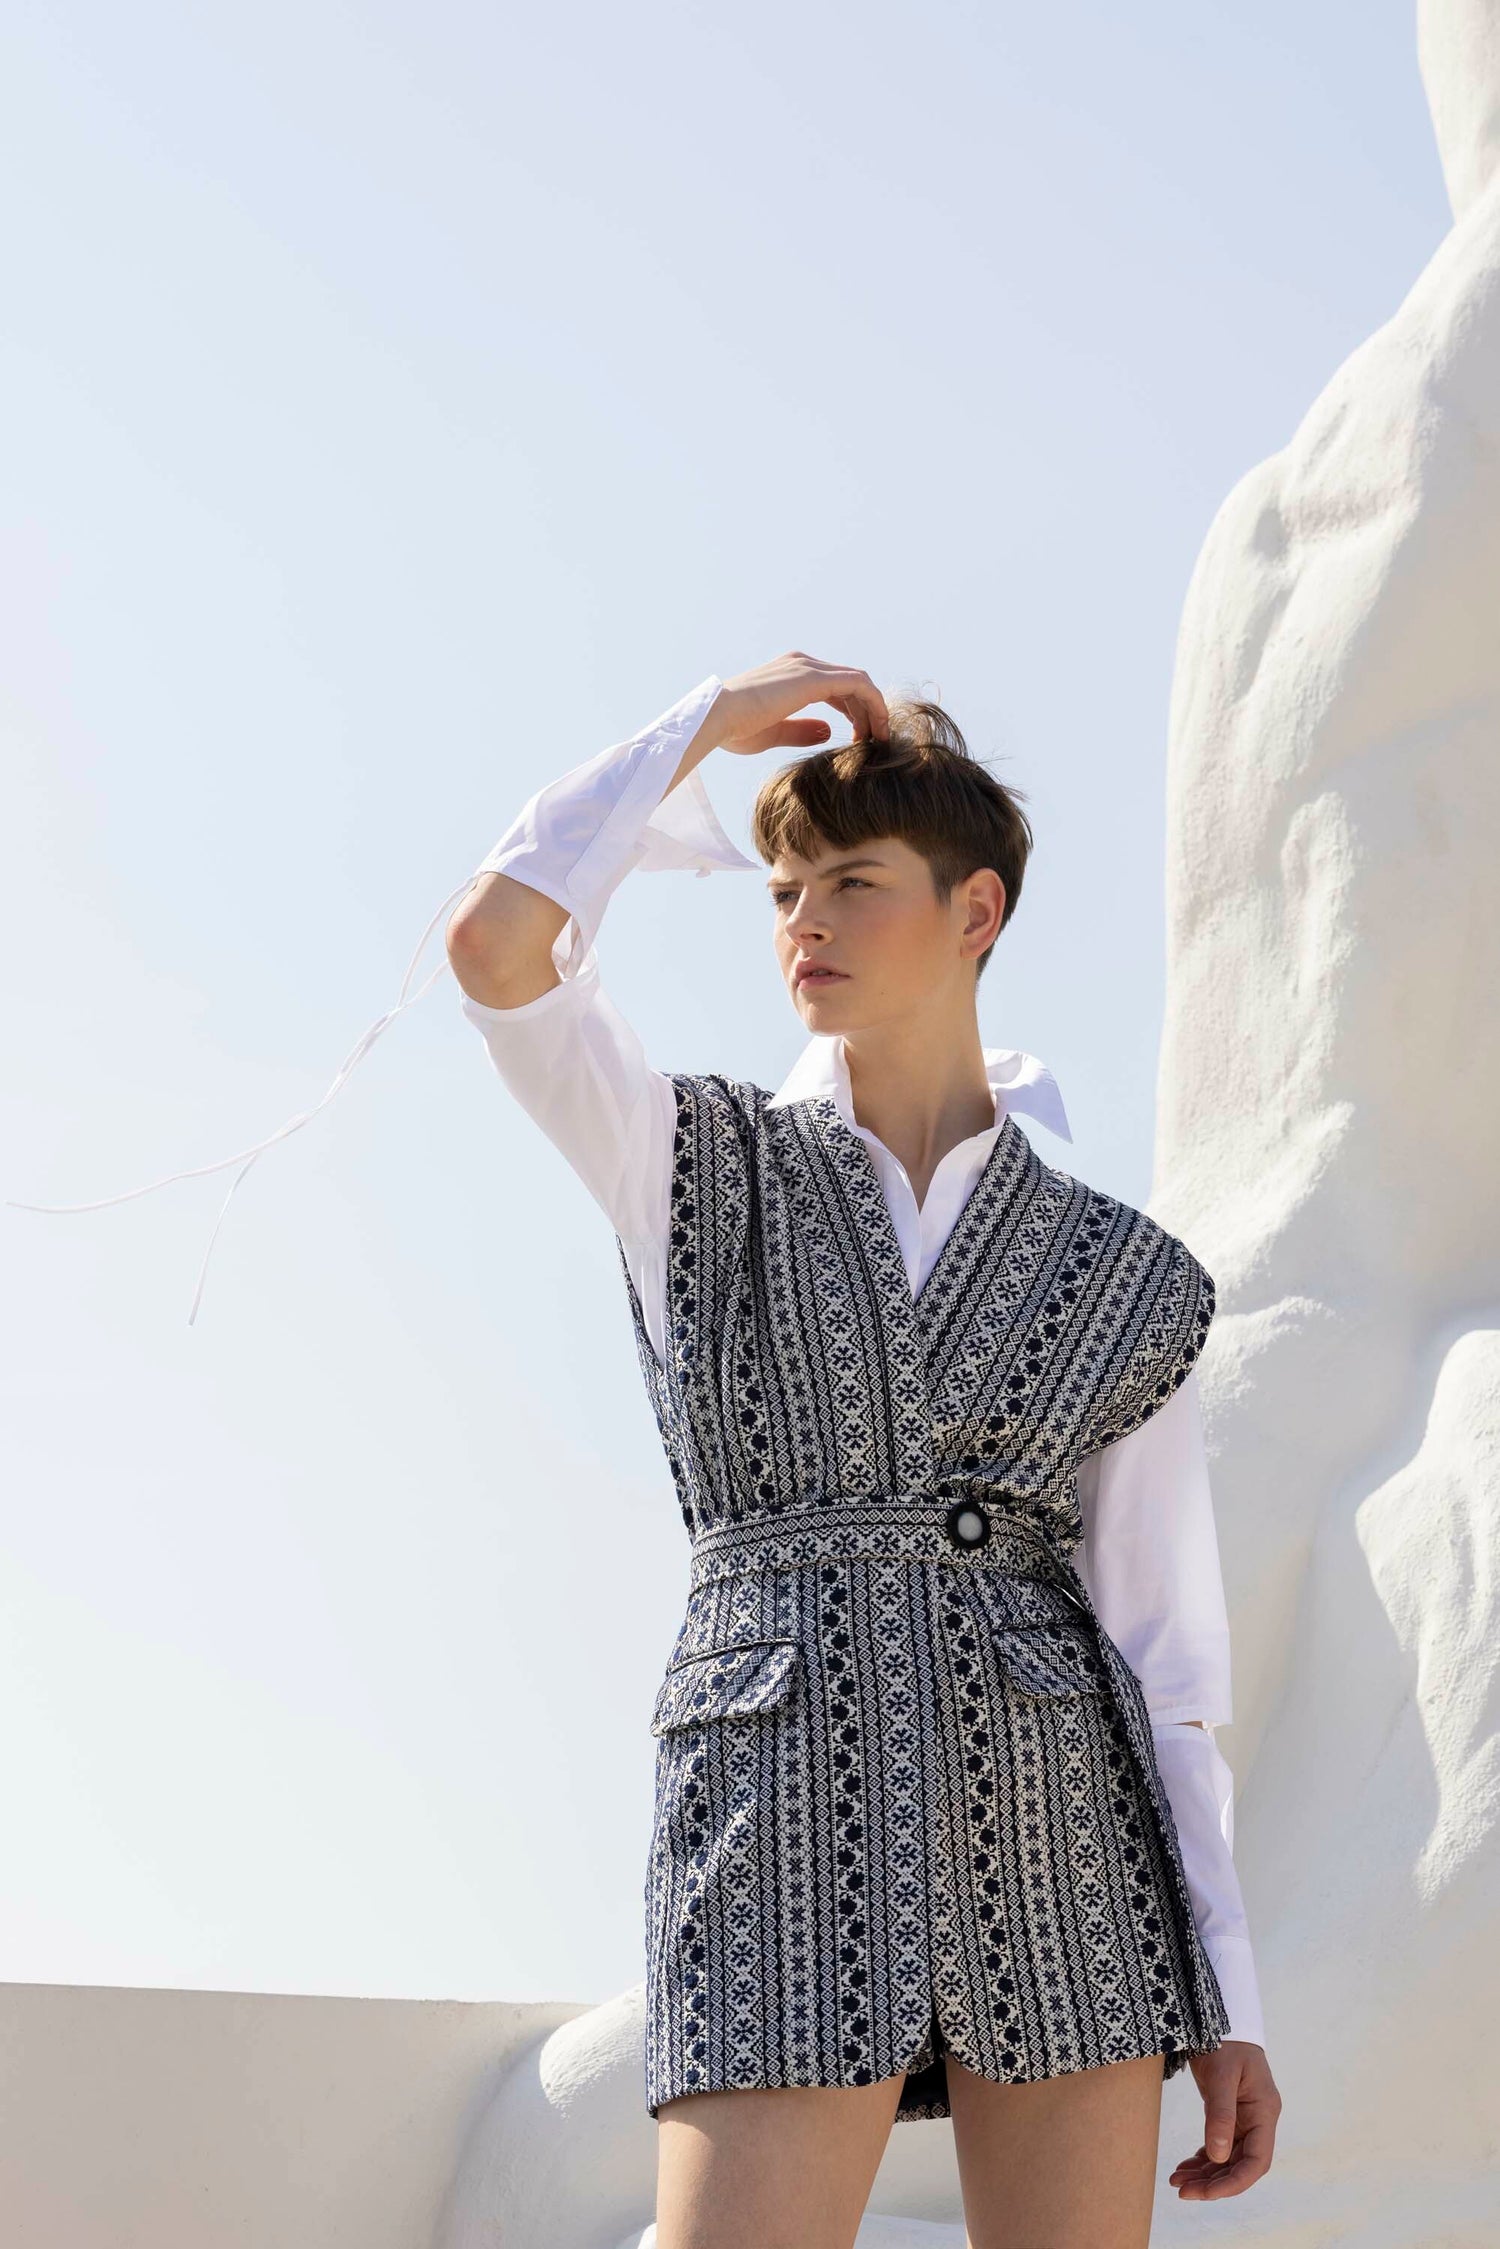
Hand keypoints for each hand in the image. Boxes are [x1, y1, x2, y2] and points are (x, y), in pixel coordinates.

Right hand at [711, 652, 888, 758]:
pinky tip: (877, 729)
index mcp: (790, 673)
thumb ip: (802, 730)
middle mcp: (801, 663)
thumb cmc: (733, 728)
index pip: (834, 687)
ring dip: (874, 710)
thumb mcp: (774, 732)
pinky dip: (874, 704)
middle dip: (867, 711)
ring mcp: (808, 667)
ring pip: (858, 682)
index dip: (852, 712)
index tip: (858, 739)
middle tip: (875, 741)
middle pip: (850, 683)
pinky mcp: (814, 678)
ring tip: (879, 739)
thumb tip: (828, 731)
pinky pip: (858, 685)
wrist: (715, 718)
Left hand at [1169, 2039, 1280, 2198]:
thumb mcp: (1220, 2075)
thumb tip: (1217, 2158)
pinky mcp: (1229, 2113)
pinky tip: (1185, 2167)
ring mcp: (1244, 2117)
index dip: (1233, 2183)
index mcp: (1264, 2111)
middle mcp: (1258, 2119)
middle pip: (1240, 2164)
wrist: (1218, 2015)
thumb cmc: (1223, 2039)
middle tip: (1182, 2191)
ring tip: (1177, 2182)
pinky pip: (1218, 2144)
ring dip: (1205, 2174)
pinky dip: (1203, 2159)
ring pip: (1227, 2157)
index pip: (1256, 2161)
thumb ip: (1220, 2115)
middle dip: (1213, 2183)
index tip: (1206, 2194)